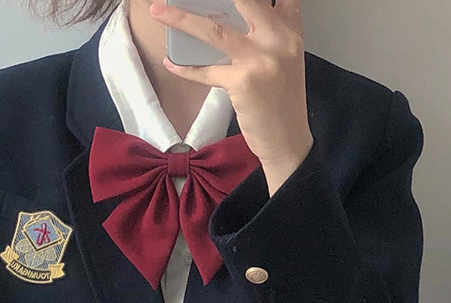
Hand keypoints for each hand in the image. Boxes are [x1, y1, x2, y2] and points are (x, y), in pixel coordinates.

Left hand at [149, 0, 313, 194]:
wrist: (288, 141)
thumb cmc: (282, 104)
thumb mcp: (285, 60)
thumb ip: (269, 35)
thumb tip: (230, 19)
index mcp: (290, 31)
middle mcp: (279, 39)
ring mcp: (261, 59)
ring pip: (215, 31)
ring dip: (181, 19)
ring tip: (159, 12)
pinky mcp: (244, 82)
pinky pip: (206, 71)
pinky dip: (185, 68)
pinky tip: (171, 62)